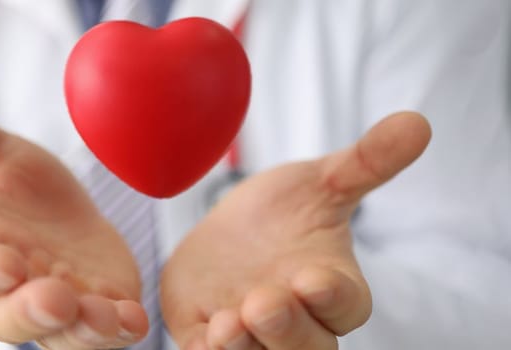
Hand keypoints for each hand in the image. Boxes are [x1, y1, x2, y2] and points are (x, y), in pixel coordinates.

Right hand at [0, 67, 148, 348]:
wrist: (65, 213)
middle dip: (30, 314)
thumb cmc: (17, 188)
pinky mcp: (96, 316)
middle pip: (5, 321)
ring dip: (80, 331)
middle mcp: (9, 294)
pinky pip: (104, 337)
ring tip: (103, 314)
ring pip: (59, 338)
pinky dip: (117, 331)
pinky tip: (133, 318)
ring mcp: (55, 313)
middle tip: (55, 300)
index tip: (7, 264)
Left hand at [161, 112, 430, 348]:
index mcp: (332, 289)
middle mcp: (299, 323)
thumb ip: (364, 163)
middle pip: (307, 347)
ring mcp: (254, 337)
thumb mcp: (317, 184)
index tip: (312, 279)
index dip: (330, 297)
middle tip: (264, 303)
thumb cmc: (282, 216)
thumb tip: (416, 123)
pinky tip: (205, 333)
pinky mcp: (208, 339)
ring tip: (229, 323)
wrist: (224, 236)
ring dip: (246, 346)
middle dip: (287, 329)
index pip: (344, 306)